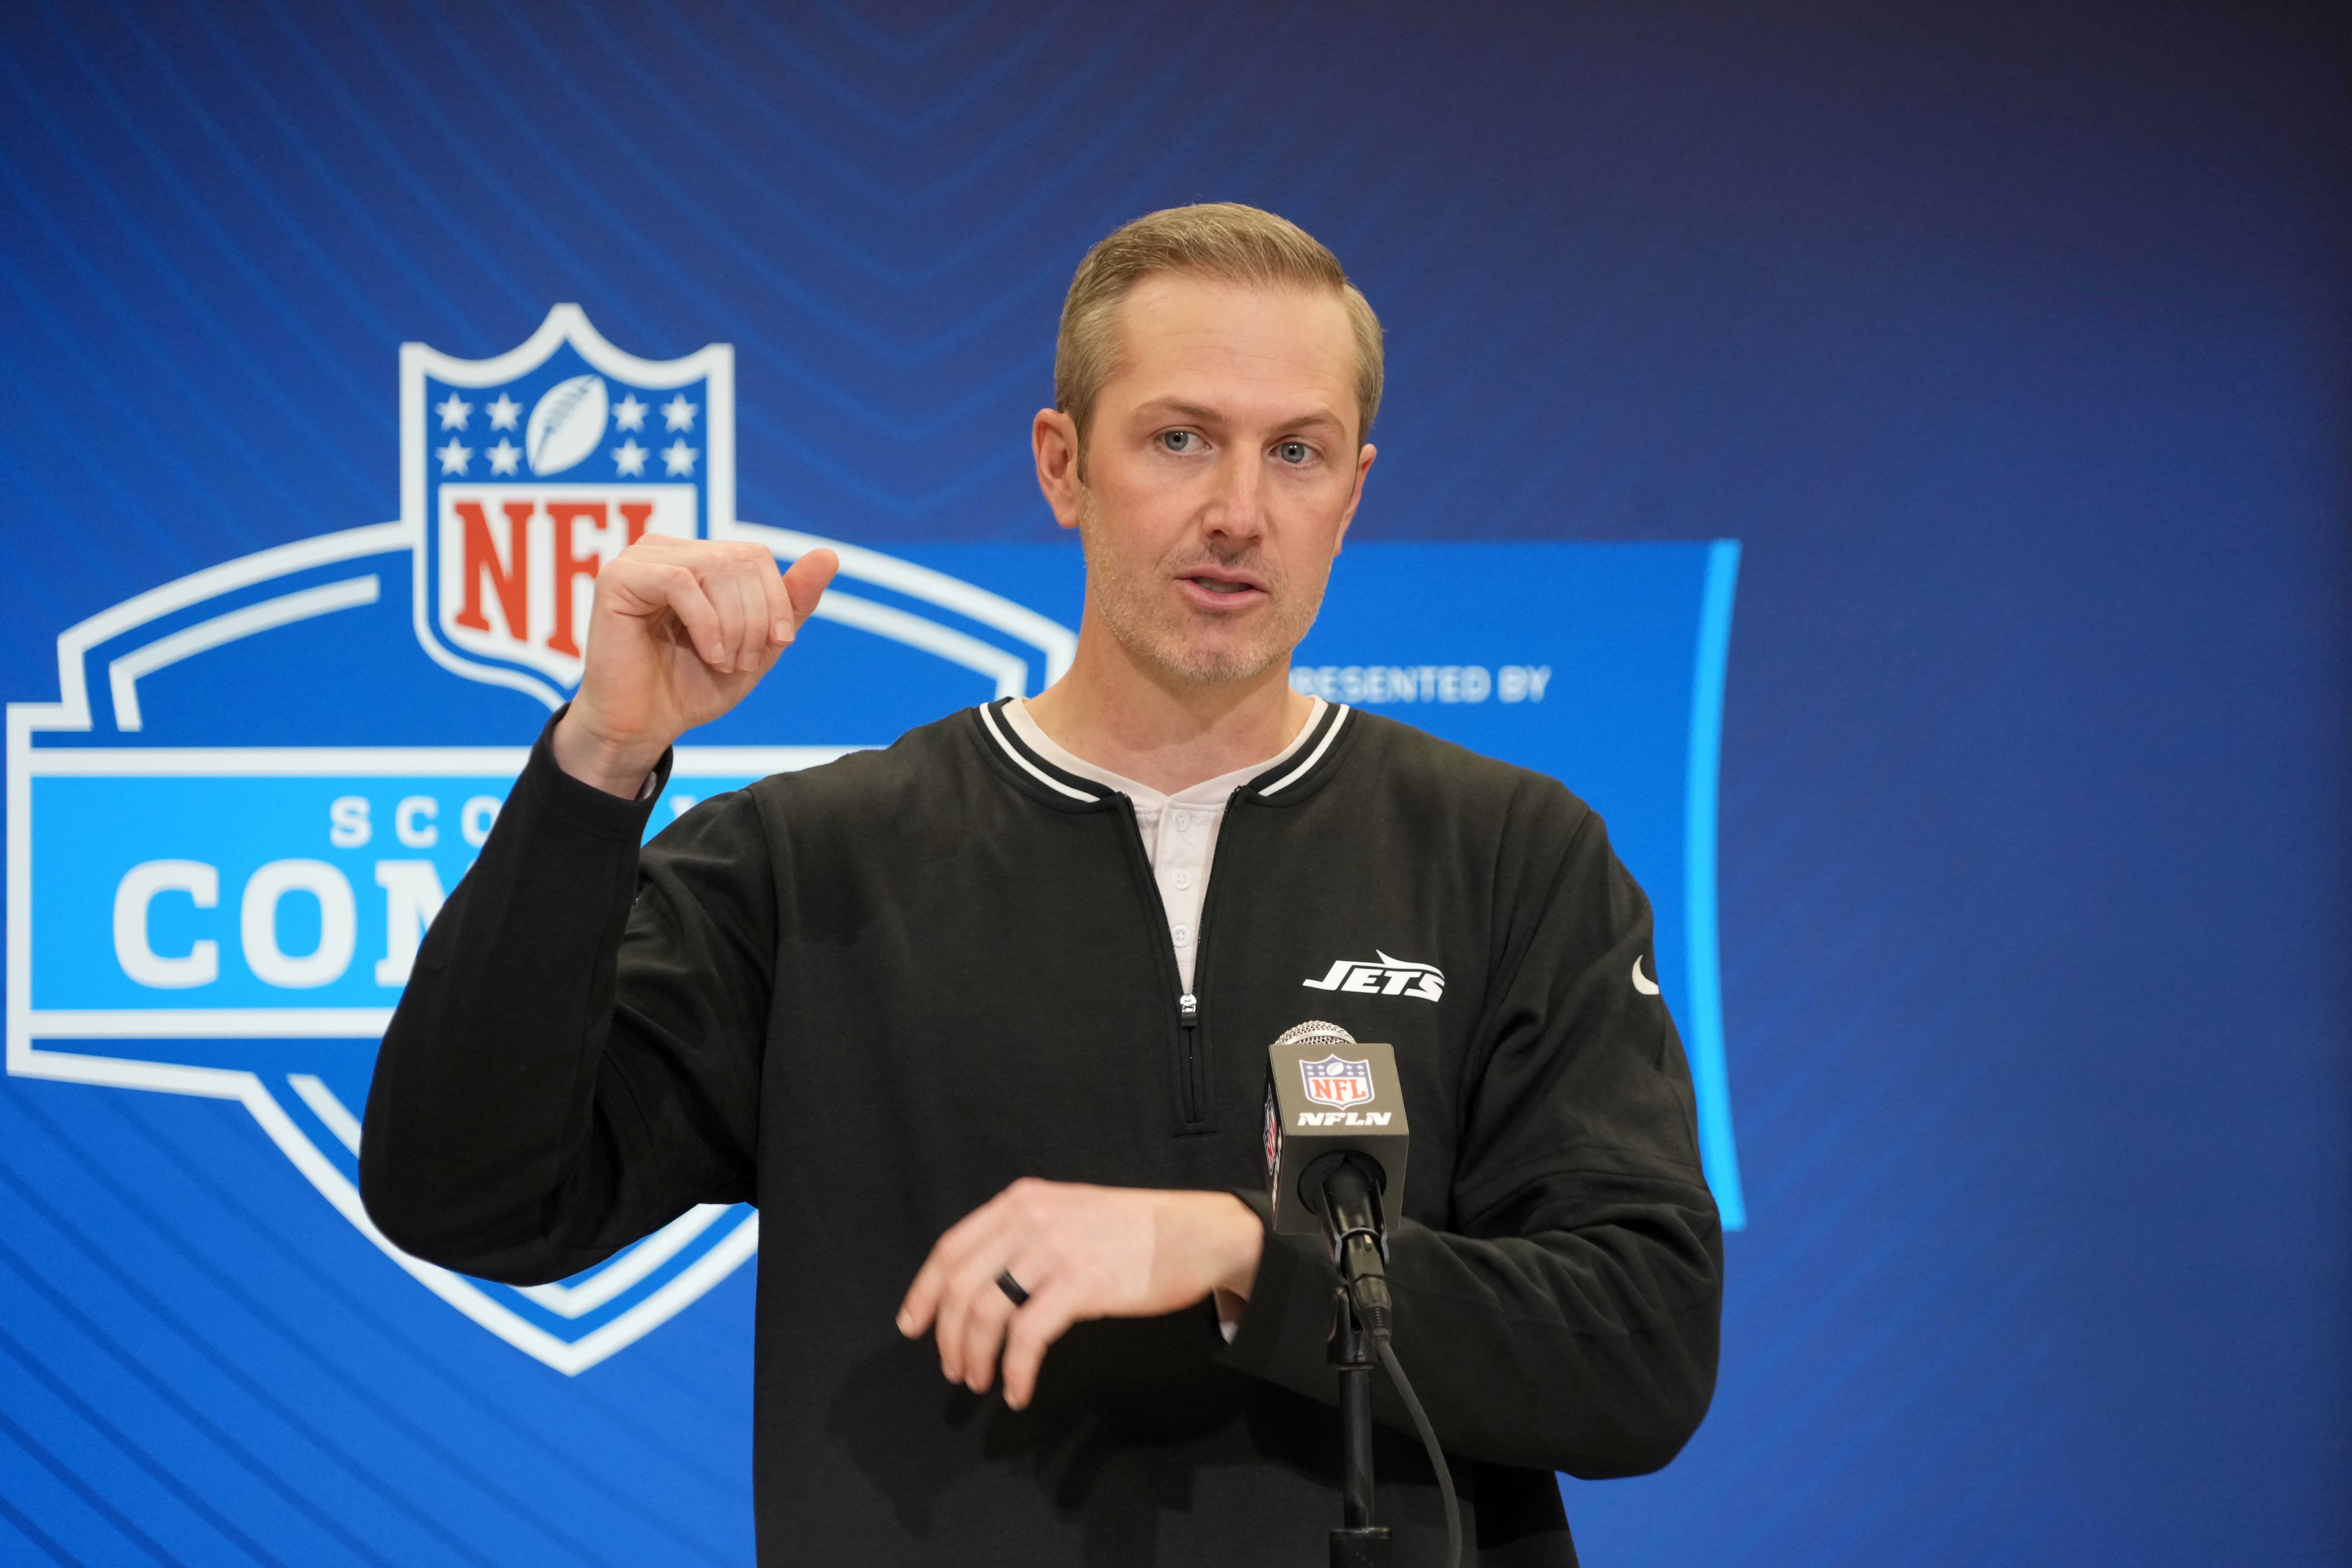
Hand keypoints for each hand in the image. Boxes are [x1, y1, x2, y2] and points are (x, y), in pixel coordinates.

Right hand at [552, 539, 836, 795]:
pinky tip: (709, 654)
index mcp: (696, 558)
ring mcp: (638, 560)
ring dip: (733, 625)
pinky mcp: (617, 579)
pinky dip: (707, 624)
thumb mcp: (759, 645)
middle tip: (743, 661)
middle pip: (740, 559)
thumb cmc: (694, 686)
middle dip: (755, 617)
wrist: (645, 728)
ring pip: (715, 568)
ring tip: (724, 662)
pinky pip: (680, 582)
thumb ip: (791, 602)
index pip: (755, 555)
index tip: (776, 644)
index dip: (776, 600)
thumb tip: (829, 555)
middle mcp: (666, 550)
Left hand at [895, 1180, 1263, 1409]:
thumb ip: (1023, 1236)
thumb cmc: (1130, 1232)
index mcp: (1020, 1201)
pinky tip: (1017, 1390)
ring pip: (988, 1312)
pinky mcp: (1081, 1284)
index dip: (924, 1291)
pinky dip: (1015, 1370)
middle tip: (955, 1370)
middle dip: (949, 1336)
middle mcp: (1030, 1219)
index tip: (910, 1326)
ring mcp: (1055, 1250)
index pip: (951, 1248)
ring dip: (976, 1357)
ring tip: (982, 1383)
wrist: (1192, 1233)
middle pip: (962, 1285)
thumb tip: (982, 1283)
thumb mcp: (1065, 1214)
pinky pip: (1028, 1336)